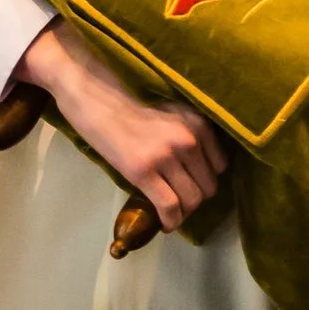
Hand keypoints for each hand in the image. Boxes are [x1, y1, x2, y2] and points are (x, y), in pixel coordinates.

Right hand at [15, 22, 225, 231]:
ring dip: (183, 211)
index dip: (204, 177)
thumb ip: (185, 129)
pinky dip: (171, 221)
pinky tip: (164, 223)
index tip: (189, 181)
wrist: (88, 85)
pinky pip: (170, 207)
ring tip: (169, 210)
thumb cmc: (123, 92)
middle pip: (209, 186)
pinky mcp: (143, 171)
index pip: (220, 165)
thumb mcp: (168, 105)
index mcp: (198, 120)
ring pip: (192, 200)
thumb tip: (194, 162)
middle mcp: (190, 138)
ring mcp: (167, 155)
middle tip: (176, 196)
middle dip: (194, 196)